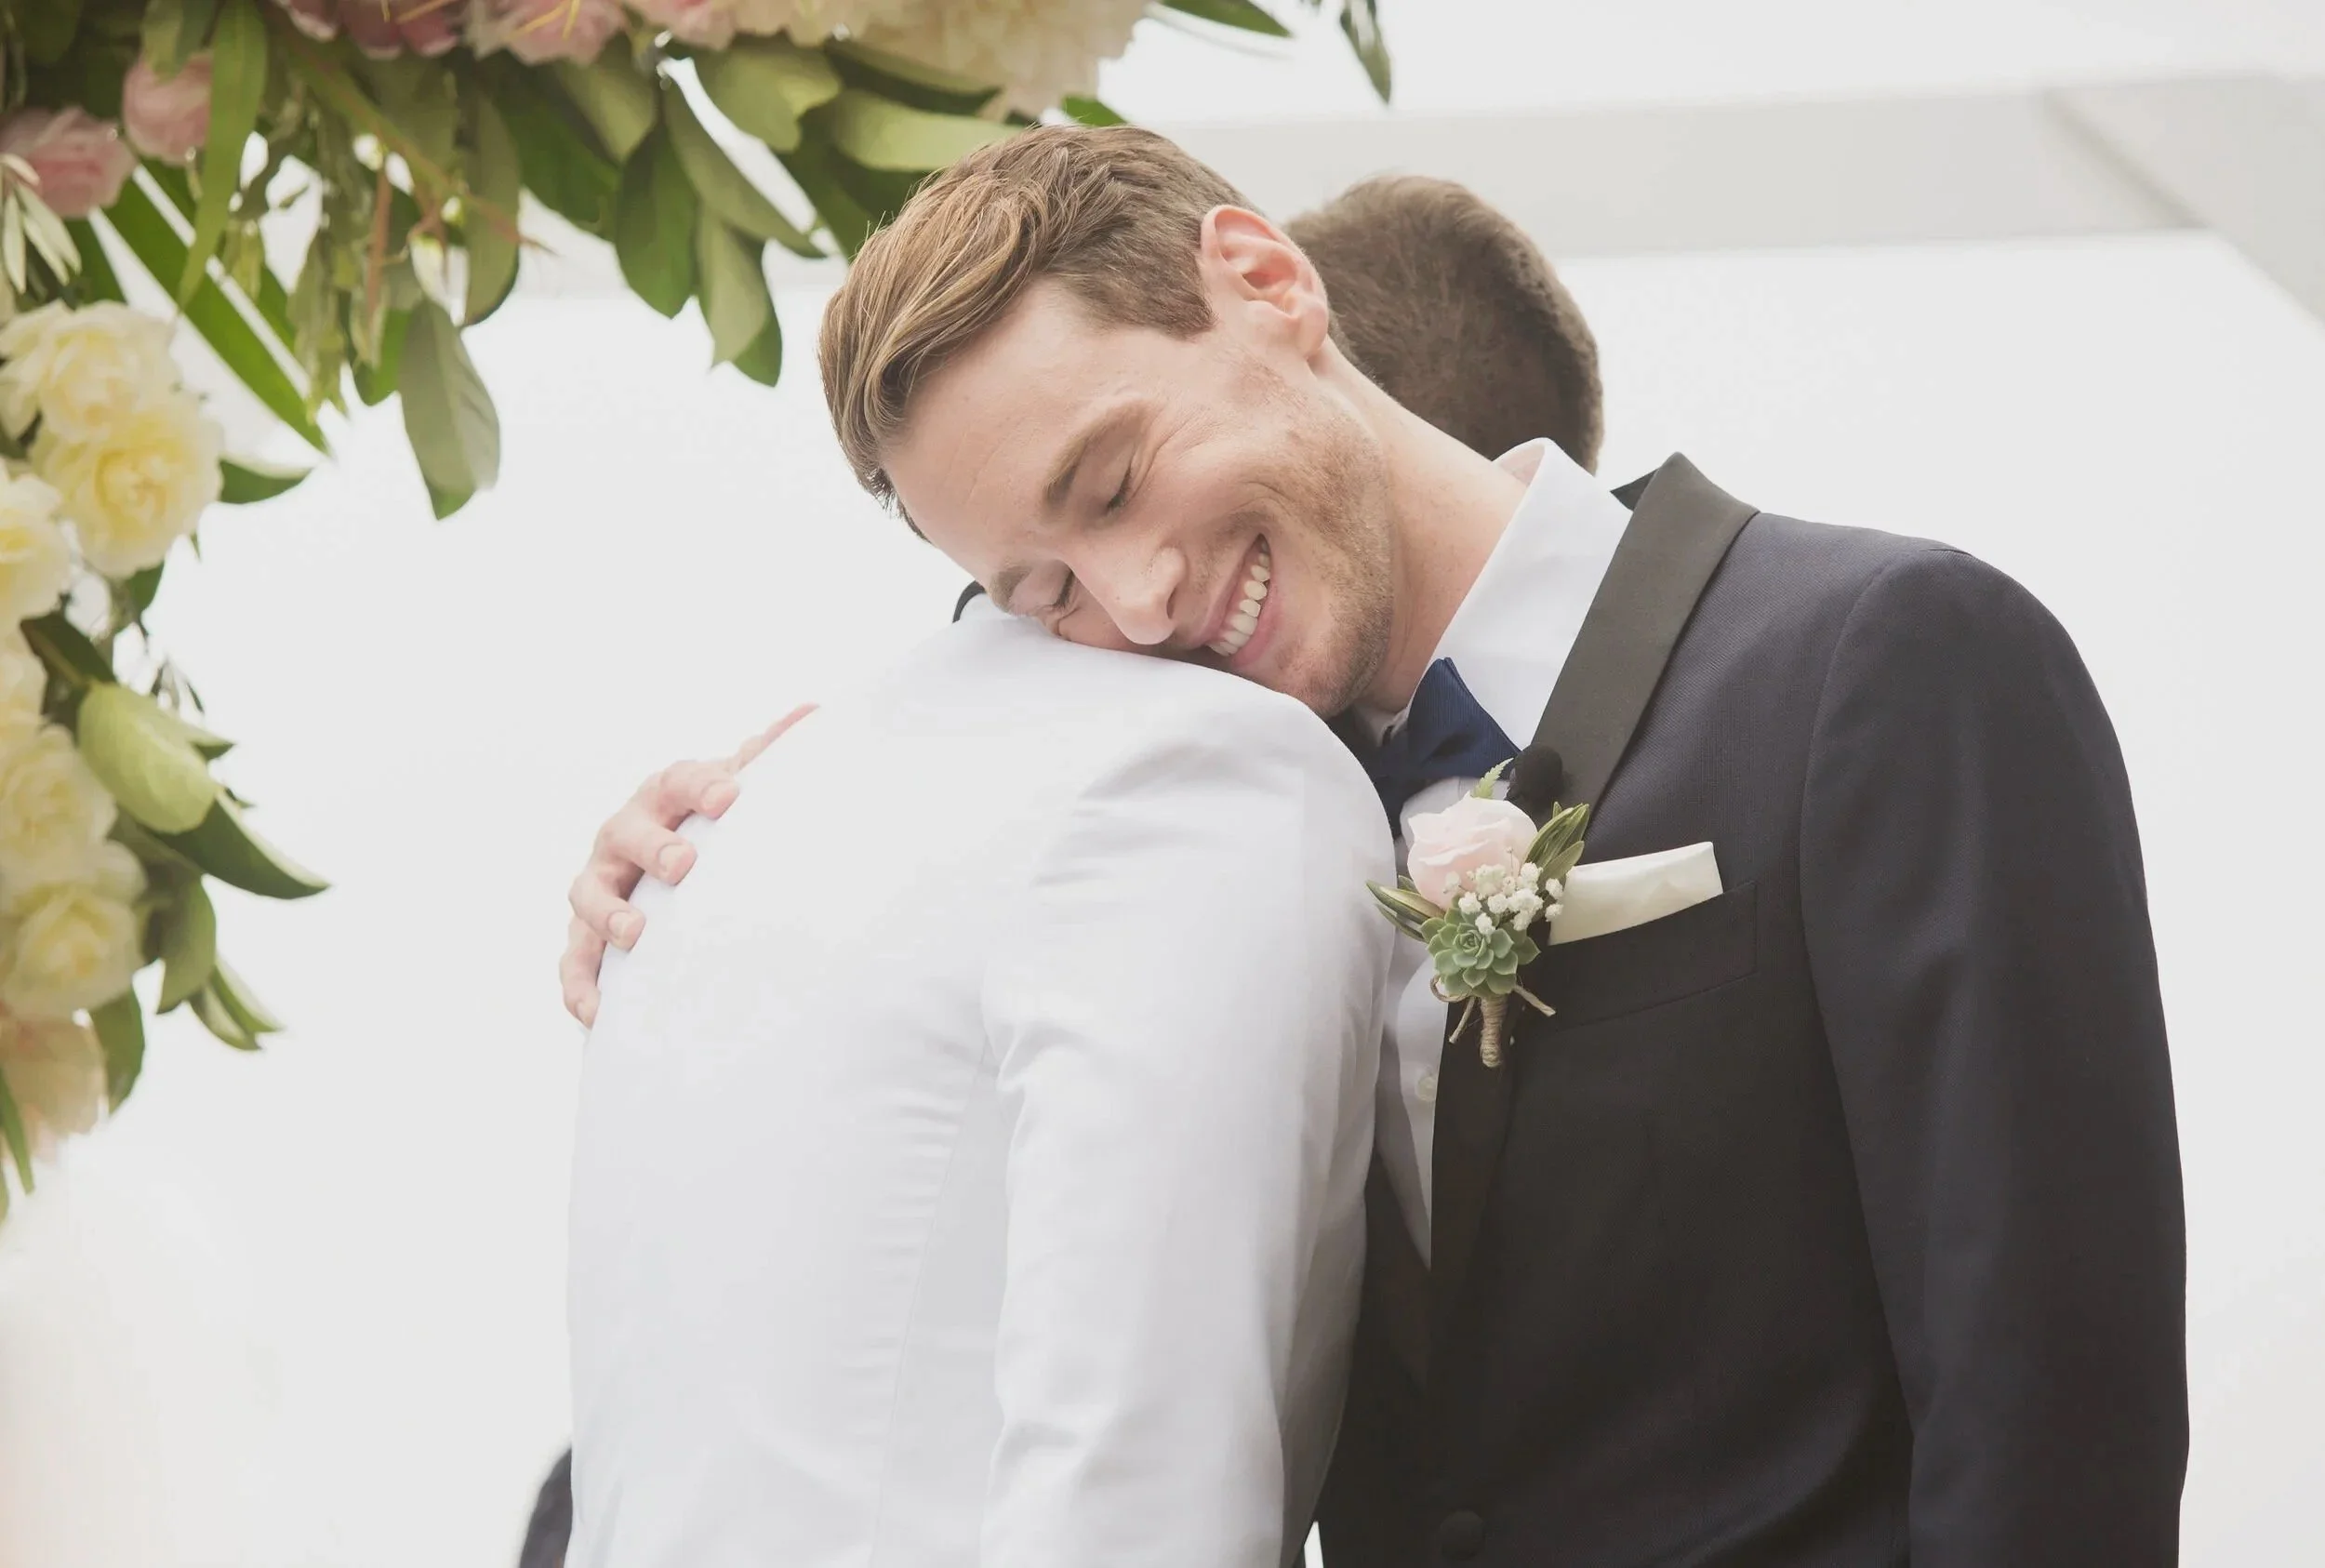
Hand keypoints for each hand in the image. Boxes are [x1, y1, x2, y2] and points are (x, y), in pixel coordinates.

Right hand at [560, 705, 814, 1025]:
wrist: (674, 869)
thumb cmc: (715, 827)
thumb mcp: (737, 792)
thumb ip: (767, 758)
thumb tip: (813, 712)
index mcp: (665, 795)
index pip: (678, 781)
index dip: (701, 787)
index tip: (728, 798)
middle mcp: (624, 835)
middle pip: (627, 834)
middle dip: (652, 847)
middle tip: (684, 866)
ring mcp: (601, 884)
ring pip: (588, 895)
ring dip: (608, 913)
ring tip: (636, 933)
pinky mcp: (585, 937)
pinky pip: (574, 962)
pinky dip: (580, 984)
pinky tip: (598, 1011)